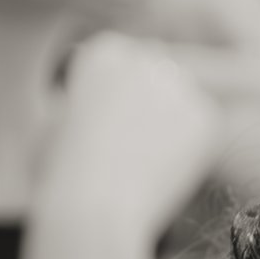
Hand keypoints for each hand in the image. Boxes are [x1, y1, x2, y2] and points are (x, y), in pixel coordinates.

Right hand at [40, 33, 221, 244]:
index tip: (110, 125)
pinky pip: (201, 127)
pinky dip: (189, 149)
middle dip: (148, 101)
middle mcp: (145, 57)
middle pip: (155, 73)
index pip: (123, 60)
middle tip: (134, 145)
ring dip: (169, 122)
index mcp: (104, 50)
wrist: (93, 209)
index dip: (116, 96)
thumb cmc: (61, 174)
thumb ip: (79, 99)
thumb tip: (92, 103)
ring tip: (143, 163)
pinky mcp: (205, 117)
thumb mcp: (54, 121)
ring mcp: (179, 86)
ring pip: (181, 99)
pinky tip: (164, 171)